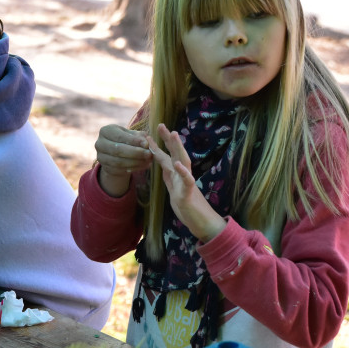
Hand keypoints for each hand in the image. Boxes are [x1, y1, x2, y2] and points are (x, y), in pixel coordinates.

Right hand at [94, 124, 151, 196]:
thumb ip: (139, 137)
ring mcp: (100, 157)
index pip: (119, 136)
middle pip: (118, 150)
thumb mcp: (132, 134)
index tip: (147, 144)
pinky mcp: (105, 168)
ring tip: (148, 161)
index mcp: (105, 131)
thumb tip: (146, 143)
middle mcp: (99, 143)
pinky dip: (134, 168)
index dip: (134, 141)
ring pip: (119, 162)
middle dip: (135, 153)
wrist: (116, 152)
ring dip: (136, 162)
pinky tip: (143, 166)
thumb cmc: (126, 139)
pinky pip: (120, 170)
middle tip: (149, 154)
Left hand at [149, 123, 226, 242]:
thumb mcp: (174, 189)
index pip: (167, 156)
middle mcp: (183, 175)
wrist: (201, 222)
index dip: (158, 145)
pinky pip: (187, 181)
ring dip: (178, 148)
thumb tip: (163, 165)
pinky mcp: (189, 194)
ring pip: (183, 162)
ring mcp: (186, 183)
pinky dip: (183, 172)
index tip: (148, 133)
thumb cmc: (188, 206)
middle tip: (160, 125)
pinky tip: (178, 164)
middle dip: (168, 139)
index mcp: (177, 174)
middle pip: (176, 153)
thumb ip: (169, 176)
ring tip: (174, 135)